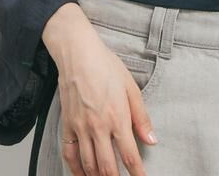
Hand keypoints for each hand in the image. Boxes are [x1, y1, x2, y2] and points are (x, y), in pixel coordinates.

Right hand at [43, 5, 155, 175]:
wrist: (78, 55)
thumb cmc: (106, 66)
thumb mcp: (131, 88)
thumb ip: (141, 117)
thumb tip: (152, 140)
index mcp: (118, 118)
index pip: (130, 155)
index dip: (137, 173)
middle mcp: (98, 127)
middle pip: (108, 167)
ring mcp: (80, 128)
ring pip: (89, 165)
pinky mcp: (67, 125)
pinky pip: (69, 155)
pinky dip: (76, 170)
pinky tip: (83, 174)